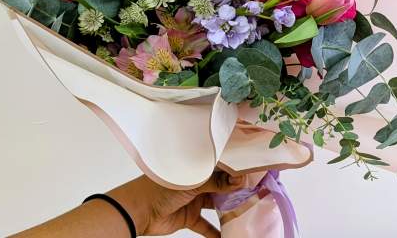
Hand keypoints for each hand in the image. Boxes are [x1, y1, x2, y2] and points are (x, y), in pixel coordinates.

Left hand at [108, 171, 244, 236]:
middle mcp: (198, 180)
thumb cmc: (162, 187)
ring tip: (247, 213)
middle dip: (237, 190)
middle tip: (257, 194)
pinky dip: (216, 232)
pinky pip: (207, 225)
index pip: (222, 165)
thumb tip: (240, 179)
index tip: (256, 172)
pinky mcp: (190, 217)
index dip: (237, 169)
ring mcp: (195, 199)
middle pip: (222, 185)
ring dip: (229, 210)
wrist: (139, 210)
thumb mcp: (193, 181)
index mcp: (198, 166)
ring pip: (217, 204)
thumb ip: (217, 181)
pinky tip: (228, 236)